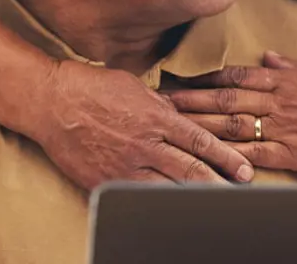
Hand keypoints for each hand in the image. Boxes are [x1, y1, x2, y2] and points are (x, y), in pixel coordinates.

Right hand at [32, 59, 255, 189]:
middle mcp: (146, 144)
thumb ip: (160, 105)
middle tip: (240, 193)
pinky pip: (138, 197)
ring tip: (214, 206)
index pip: (200, 141)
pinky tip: (172, 210)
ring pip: (169, 188)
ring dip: (194, 198)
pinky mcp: (106, 181)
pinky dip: (159, 204)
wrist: (51, 101)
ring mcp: (126, 166)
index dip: (226, 158)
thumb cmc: (91, 87)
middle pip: (192, 170)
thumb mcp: (134, 86)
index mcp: (156, 117)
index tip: (244, 170)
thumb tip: (179, 117)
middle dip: (220, 184)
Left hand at [164, 51, 296, 178]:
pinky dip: (232, 154)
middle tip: (165, 101)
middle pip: (227, 99)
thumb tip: (266, 57)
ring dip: (202, 124)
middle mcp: (279, 102)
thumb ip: (291, 66)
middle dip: (193, 99)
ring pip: (234, 125)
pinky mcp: (292, 154)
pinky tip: (210, 154)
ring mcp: (284, 129)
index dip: (208, 77)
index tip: (185, 78)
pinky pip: (255, 154)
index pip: (238, 76)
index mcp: (285, 81)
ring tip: (176, 125)